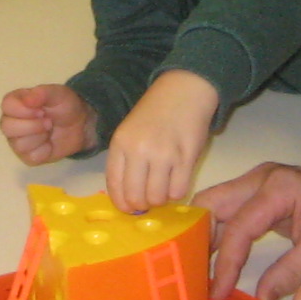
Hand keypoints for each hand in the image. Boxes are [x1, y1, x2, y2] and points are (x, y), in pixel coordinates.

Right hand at [0, 84, 93, 166]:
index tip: (41, 110)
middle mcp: (11, 122)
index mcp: (15, 103)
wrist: (80, 125)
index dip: (23, 110)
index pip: (6, 106)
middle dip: (32, 125)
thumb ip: (42, 93)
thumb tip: (27, 100)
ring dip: (40, 137)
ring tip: (49, 130)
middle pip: (7, 127)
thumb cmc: (64, 106)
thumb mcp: (58, 93)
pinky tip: (49, 142)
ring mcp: (17, 141)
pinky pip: (32, 157)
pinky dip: (45, 150)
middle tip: (48, 122)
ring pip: (19, 144)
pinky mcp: (28, 156)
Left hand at [105, 70, 220, 213]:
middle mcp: (139, 150)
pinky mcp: (186, 157)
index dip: (121, 203)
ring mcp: (163, 154)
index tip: (128, 208)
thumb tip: (129, 198)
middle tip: (149, 199)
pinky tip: (177, 181)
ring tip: (164, 187)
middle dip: (142, 205)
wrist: (184, 91)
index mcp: (121, 143)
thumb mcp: (130, 132)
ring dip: (160, 199)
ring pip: (157, 198)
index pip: (114, 185)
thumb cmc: (155, 114)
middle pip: (135, 197)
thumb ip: (126, 160)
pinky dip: (177, 192)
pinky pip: (178, 191)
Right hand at [202, 160, 300, 299]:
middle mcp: (261, 177)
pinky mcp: (261, 193)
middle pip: (213, 203)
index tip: (218, 291)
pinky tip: (217, 261)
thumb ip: (288, 274)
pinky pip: (231, 212)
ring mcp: (259, 183)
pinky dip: (221, 235)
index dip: (226, 262)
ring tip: (199, 272)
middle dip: (199, 240)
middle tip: (192, 275)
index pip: (239, 226)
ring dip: (207, 238)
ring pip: (217, 206)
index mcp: (278, 186)